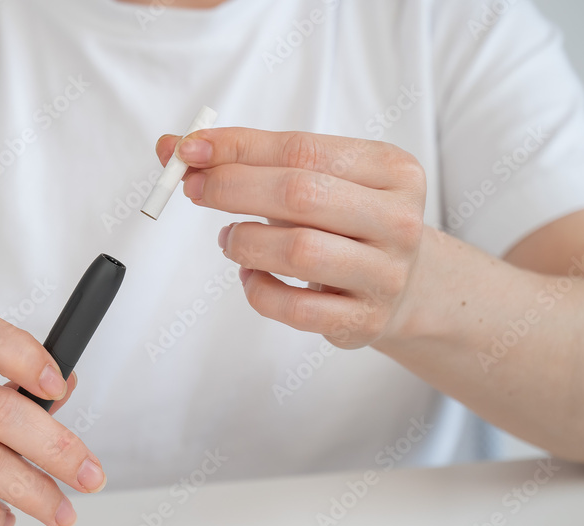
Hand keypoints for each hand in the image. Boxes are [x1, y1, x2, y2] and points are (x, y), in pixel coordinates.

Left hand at [156, 129, 427, 348]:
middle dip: (233, 188)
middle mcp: (396, 220)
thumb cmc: (346, 223)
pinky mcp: (362, 320)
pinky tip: (251, 276)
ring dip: (244, 242)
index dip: (238, 148)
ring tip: (230, 239)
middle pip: (300, 194)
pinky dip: (258, 289)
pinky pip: (294, 308)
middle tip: (195, 190)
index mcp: (390, 170)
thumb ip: (254, 160)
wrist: (408, 286)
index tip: (189, 148)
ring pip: (298, 251)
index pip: (302, 149)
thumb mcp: (319, 180)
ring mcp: (383, 274)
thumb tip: (176, 147)